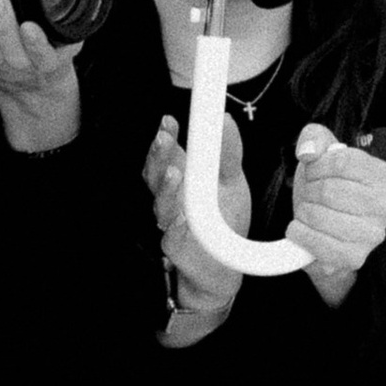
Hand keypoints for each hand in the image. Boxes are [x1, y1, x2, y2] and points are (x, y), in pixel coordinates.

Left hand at [0, 0, 79, 154]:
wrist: (40, 87)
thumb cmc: (57, 47)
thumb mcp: (80, 25)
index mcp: (50, 57)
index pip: (44, 49)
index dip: (36, 40)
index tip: (30, 24)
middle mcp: (25, 65)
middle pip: (11, 46)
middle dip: (1, 22)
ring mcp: (2, 67)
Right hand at [145, 115, 246, 323]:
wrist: (224, 267)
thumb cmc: (222, 221)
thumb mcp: (231, 181)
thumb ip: (228, 152)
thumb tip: (224, 118)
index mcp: (181, 180)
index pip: (166, 155)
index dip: (165, 138)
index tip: (169, 121)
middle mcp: (171, 200)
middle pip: (155, 176)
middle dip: (158, 156)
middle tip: (164, 138)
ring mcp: (170, 225)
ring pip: (161, 205)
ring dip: (166, 189)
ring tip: (174, 173)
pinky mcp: (177, 249)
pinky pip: (172, 238)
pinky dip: (175, 229)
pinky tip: (180, 219)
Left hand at [290, 128, 385, 304]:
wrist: (326, 232)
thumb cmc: (327, 189)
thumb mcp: (322, 155)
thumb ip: (314, 138)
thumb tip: (308, 151)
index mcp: (383, 175)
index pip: (341, 161)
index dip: (317, 166)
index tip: (314, 172)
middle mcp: (385, 206)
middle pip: (329, 190)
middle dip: (309, 191)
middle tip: (310, 196)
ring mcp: (372, 235)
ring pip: (320, 217)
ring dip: (304, 213)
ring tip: (308, 213)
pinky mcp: (354, 258)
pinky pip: (317, 243)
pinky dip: (300, 234)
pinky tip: (301, 230)